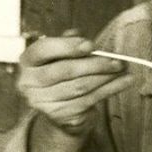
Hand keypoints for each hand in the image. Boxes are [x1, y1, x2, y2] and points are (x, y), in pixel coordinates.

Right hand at [17, 29, 134, 135]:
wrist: (59, 110)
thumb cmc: (62, 74)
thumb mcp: (61, 55)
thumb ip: (68, 42)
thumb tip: (80, 35)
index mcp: (27, 61)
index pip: (43, 50)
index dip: (67, 46)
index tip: (91, 45)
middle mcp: (28, 83)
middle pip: (64, 70)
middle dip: (94, 64)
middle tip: (117, 60)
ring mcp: (42, 102)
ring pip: (80, 86)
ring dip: (105, 77)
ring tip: (122, 69)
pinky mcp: (59, 116)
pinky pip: (89, 100)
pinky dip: (109, 89)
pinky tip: (124, 82)